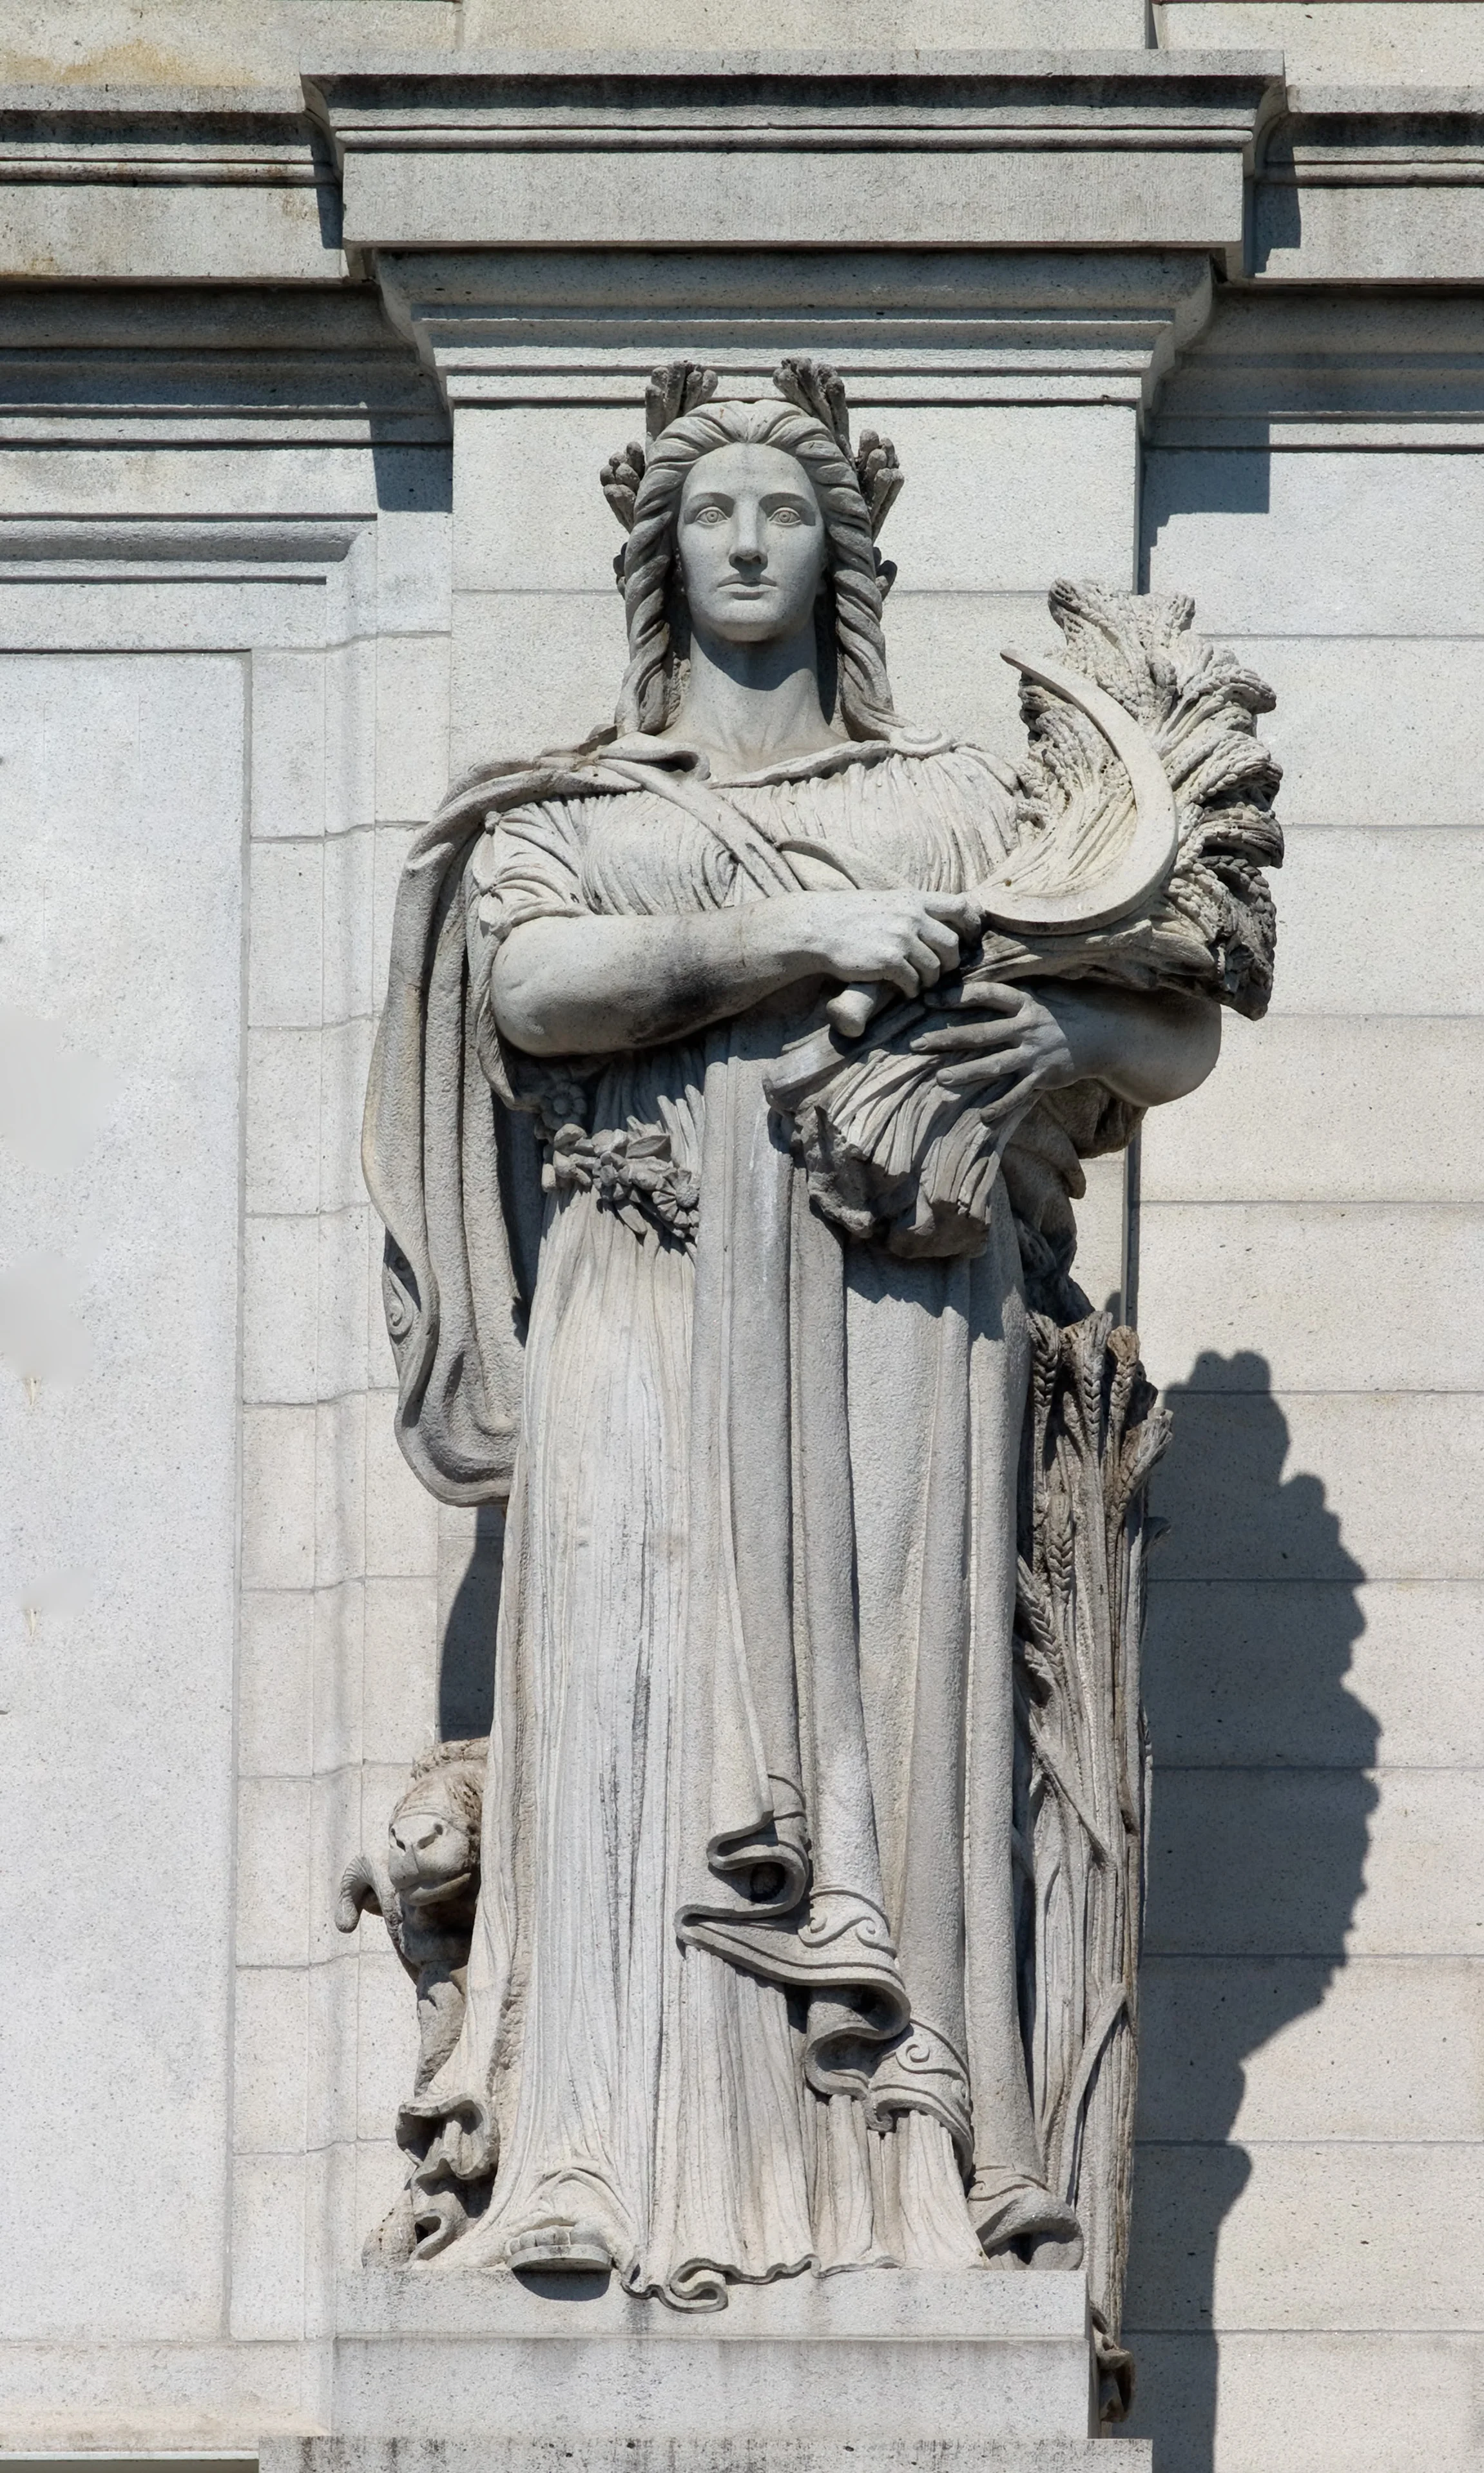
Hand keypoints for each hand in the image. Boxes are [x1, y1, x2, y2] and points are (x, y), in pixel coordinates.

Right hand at [791, 890, 982, 1000]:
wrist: (818, 927)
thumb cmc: (851, 916)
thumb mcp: (887, 901)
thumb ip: (913, 909)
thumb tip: (941, 922)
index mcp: (913, 900)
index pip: (960, 907)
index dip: (972, 925)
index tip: (969, 940)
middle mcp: (911, 917)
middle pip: (951, 945)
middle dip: (949, 963)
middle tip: (937, 971)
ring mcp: (901, 939)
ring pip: (934, 969)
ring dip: (928, 980)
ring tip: (916, 982)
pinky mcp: (888, 962)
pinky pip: (914, 983)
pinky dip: (911, 990)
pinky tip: (902, 989)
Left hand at [909, 981, 1076, 1123]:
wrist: (1106, 1034)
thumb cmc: (1067, 1010)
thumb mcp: (1043, 993)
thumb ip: (1013, 993)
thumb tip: (978, 983)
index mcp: (1025, 1002)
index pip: (987, 995)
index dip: (958, 996)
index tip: (930, 1000)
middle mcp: (1027, 1027)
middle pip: (981, 1033)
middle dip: (947, 1039)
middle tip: (917, 1045)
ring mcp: (1034, 1054)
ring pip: (995, 1065)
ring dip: (967, 1073)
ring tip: (941, 1079)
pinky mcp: (1043, 1076)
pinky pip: (1018, 1094)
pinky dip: (1002, 1106)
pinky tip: (983, 1117)